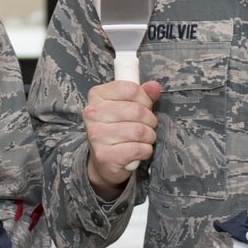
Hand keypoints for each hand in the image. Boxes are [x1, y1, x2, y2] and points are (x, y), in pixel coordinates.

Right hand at [84, 79, 161, 197]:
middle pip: (137, 110)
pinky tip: (139, 151)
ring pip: (139, 131)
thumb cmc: (117, 129)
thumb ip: (142, 95)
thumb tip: (154, 86)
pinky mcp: (104, 155)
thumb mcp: (128, 107)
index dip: (145, 99)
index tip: (145, 107)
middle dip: (150, 120)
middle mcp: (93, 113)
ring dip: (149, 136)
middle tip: (147, 126)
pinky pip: (138, 149)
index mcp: (97, 95)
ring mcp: (96, 135)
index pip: (131, 89)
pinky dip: (146, 150)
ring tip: (143, 139)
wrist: (104, 161)